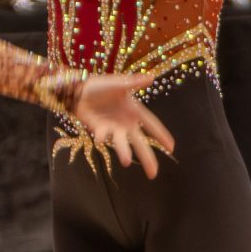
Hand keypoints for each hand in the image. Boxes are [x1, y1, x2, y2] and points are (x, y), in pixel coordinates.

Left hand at [55, 71, 177, 175]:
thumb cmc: (100, 86)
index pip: (152, 124)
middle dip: (147, 158)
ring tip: (126, 162)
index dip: (161, 135)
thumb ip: (133, 82)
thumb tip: (151, 77)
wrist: (79, 91)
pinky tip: (99, 139)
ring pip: (122, 143)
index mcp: (134, 111)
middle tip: (153, 174)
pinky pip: (102, 135)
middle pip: (140, 143)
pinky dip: (101, 137)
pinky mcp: (99, 129)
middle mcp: (126, 123)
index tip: (171, 148)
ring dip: (124, 152)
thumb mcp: (118, 83)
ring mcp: (113, 128)